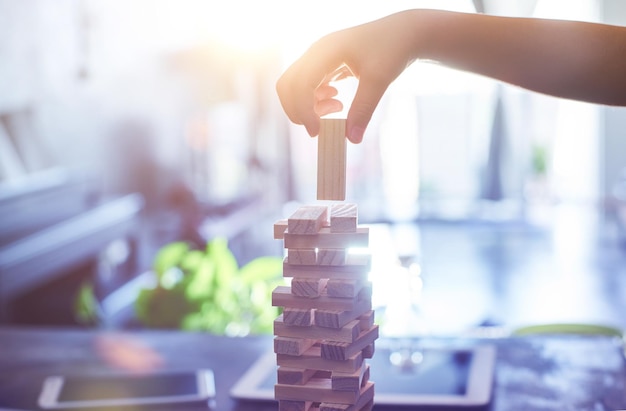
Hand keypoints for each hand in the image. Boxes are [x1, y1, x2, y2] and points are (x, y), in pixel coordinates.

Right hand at [276, 11, 420, 142]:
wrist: (404, 33)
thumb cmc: (392, 49)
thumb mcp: (379, 80)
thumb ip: (363, 109)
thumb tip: (352, 139)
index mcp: (325, 50)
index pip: (300, 83)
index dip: (303, 111)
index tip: (317, 132)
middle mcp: (316, 52)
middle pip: (288, 85)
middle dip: (298, 110)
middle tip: (319, 127)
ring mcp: (318, 58)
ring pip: (297, 88)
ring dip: (310, 106)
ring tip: (338, 107)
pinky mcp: (325, 65)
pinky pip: (309, 87)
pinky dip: (317, 100)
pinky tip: (337, 101)